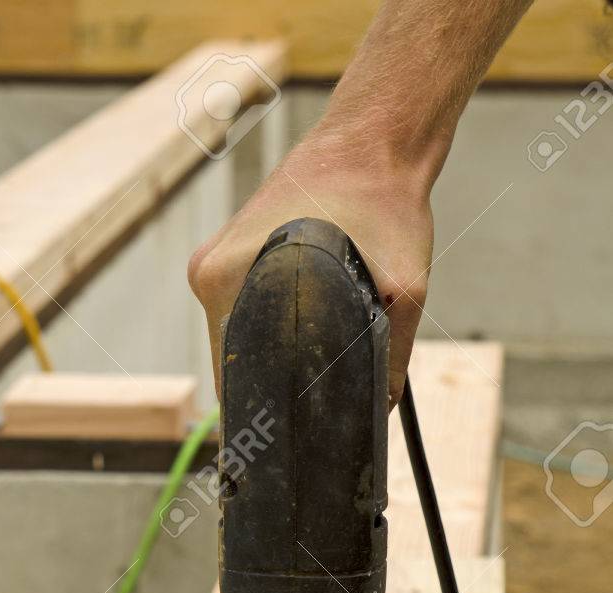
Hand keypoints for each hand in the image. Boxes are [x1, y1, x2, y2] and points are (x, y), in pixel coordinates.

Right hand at [188, 133, 433, 406]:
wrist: (375, 138)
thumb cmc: (383, 202)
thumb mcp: (403, 288)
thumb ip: (393, 354)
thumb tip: (381, 410)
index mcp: (223, 280)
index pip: (231, 376)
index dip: (262, 411)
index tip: (286, 435)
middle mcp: (209, 274)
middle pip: (233, 360)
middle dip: (271, 385)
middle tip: (310, 409)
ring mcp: (215, 263)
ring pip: (239, 337)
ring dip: (273, 353)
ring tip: (311, 362)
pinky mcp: (229, 254)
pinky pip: (247, 310)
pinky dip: (275, 324)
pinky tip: (305, 324)